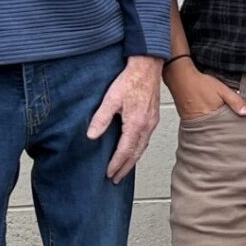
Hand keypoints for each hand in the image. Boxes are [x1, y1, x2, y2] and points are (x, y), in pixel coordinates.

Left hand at [89, 55, 162, 181]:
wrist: (148, 66)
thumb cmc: (130, 80)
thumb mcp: (111, 98)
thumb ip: (101, 118)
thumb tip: (92, 135)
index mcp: (135, 124)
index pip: (125, 151)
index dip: (117, 164)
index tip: (109, 173)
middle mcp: (146, 126)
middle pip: (135, 154)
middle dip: (125, 168)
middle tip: (116, 179)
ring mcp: (152, 123)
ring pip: (142, 148)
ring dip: (132, 160)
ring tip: (124, 169)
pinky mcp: (153, 118)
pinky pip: (146, 140)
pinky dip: (139, 150)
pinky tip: (133, 150)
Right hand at [165, 57, 245, 122]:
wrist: (180, 78)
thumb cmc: (200, 83)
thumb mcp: (222, 89)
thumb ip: (235, 101)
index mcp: (212, 116)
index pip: (226, 129)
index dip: (232, 129)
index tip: (239, 130)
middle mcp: (202, 122)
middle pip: (217, 132)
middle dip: (224, 130)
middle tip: (231, 130)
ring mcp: (194, 122)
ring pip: (209, 129)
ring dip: (215, 127)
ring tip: (220, 124)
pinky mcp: (188, 120)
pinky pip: (200, 126)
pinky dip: (206, 124)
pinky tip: (209, 118)